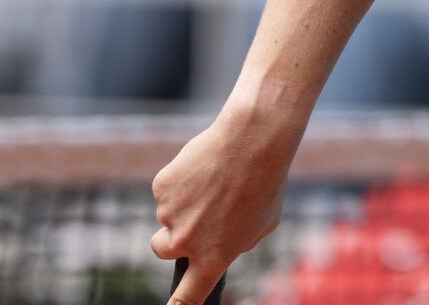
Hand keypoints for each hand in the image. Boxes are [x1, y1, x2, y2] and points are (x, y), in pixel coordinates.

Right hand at [150, 103, 298, 303]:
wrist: (253, 140)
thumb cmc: (266, 182)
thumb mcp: (264, 223)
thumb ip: (240, 242)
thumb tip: (224, 245)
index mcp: (213, 257)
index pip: (186, 298)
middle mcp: (186, 241)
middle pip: (163, 250)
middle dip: (173, 237)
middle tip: (197, 215)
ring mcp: (169, 214)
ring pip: (168, 213)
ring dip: (185, 201)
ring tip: (216, 179)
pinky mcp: (161, 187)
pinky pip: (167, 188)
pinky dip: (181, 180)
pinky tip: (205, 166)